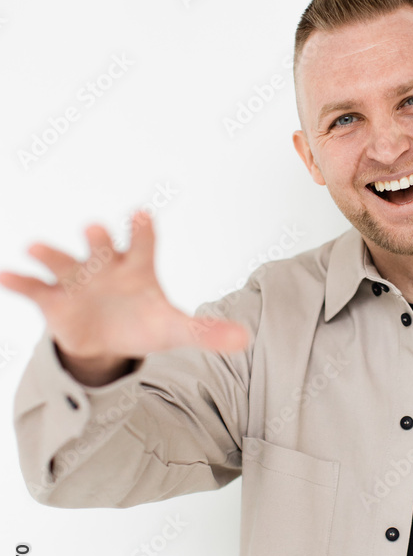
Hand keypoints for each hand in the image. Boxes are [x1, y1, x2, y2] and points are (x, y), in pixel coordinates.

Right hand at [0, 210, 248, 360]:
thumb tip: (246, 338)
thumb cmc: (142, 322)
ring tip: (35, 246)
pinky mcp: (54, 300)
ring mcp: (77, 279)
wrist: (107, 340)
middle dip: (96, 236)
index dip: (141, 230)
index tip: (141, 214)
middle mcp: (105, 265)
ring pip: (62, 261)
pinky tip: (6, 275)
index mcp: (137, 266)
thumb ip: (207, 331)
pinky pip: (34, 288)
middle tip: (94, 228)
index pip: (142, 243)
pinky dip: (20, 281)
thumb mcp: (175, 329)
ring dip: (50, 252)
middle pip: (100, 246)